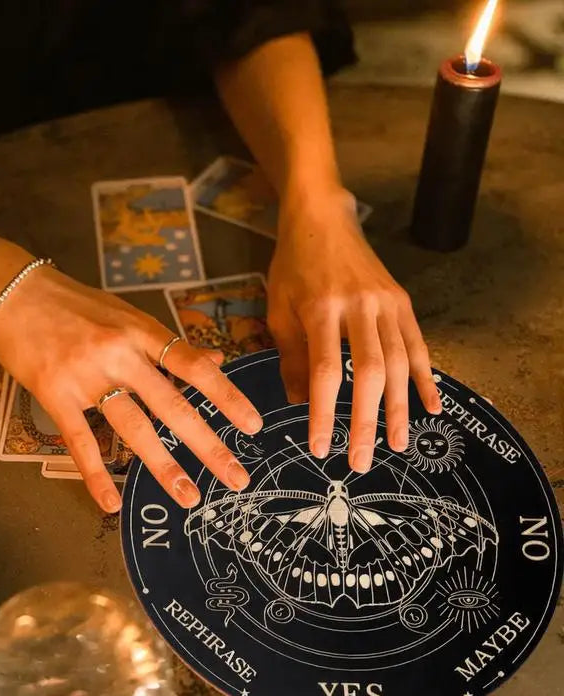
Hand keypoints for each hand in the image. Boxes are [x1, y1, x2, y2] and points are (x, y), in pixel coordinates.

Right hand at [0, 265, 262, 512]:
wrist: (11, 290)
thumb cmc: (73, 303)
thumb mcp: (125, 314)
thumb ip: (166, 343)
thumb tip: (215, 362)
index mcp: (141, 330)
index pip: (193, 366)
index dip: (227, 396)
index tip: (253, 425)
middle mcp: (120, 353)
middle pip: (172, 405)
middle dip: (208, 444)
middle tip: (237, 477)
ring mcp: (87, 374)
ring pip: (133, 426)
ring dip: (164, 466)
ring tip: (189, 496)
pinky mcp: (54, 393)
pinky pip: (79, 440)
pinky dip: (96, 474)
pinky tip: (111, 502)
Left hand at [267, 189, 440, 472]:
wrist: (323, 219)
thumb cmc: (292, 268)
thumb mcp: (279, 310)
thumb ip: (292, 357)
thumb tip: (302, 404)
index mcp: (321, 309)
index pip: (326, 371)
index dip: (324, 413)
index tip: (321, 448)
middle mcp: (360, 306)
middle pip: (369, 372)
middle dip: (367, 421)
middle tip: (363, 461)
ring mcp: (386, 302)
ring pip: (399, 363)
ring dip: (399, 408)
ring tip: (397, 445)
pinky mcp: (402, 301)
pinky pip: (417, 345)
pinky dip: (425, 378)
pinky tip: (431, 408)